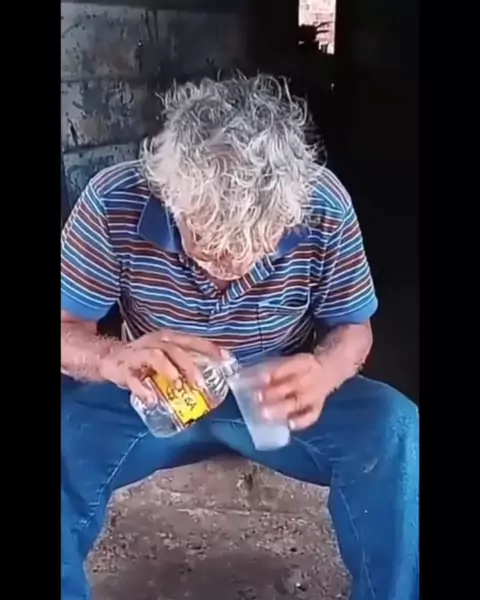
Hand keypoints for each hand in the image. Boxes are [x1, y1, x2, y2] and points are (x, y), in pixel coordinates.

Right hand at [100, 329, 224, 402]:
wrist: (110, 357)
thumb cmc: (144, 358)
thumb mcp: (166, 354)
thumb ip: (185, 361)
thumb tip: (212, 374)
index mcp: (168, 338)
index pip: (193, 340)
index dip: (210, 348)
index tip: (226, 359)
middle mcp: (155, 342)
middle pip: (176, 350)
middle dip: (191, 367)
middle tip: (201, 385)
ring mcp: (139, 353)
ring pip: (157, 357)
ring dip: (170, 371)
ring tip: (179, 387)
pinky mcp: (124, 368)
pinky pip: (133, 378)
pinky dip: (143, 389)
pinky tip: (152, 400)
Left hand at [259, 353, 331, 430]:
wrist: (327, 372)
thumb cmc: (300, 367)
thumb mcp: (291, 361)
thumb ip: (274, 369)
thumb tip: (253, 379)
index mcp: (303, 364)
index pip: (288, 368)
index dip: (273, 373)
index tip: (259, 379)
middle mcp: (309, 380)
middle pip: (293, 386)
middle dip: (274, 393)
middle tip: (257, 398)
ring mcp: (315, 395)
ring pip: (298, 403)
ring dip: (281, 409)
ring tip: (265, 414)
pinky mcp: (317, 407)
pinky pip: (311, 416)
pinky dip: (300, 422)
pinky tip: (287, 425)